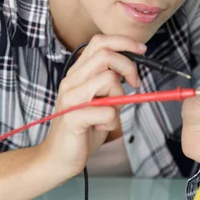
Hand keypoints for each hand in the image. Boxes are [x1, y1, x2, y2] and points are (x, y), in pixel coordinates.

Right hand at [40, 34, 145, 177]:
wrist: (58, 157)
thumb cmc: (83, 129)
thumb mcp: (99, 100)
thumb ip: (110, 83)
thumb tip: (132, 70)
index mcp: (77, 73)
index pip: (99, 42)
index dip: (124, 42)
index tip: (141, 51)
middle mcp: (71, 81)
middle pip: (105, 55)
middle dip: (129, 67)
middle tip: (135, 84)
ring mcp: (70, 98)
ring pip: (108, 80)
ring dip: (120, 97)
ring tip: (111, 112)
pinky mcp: (73, 118)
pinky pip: (108, 112)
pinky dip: (112, 122)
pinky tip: (102, 127)